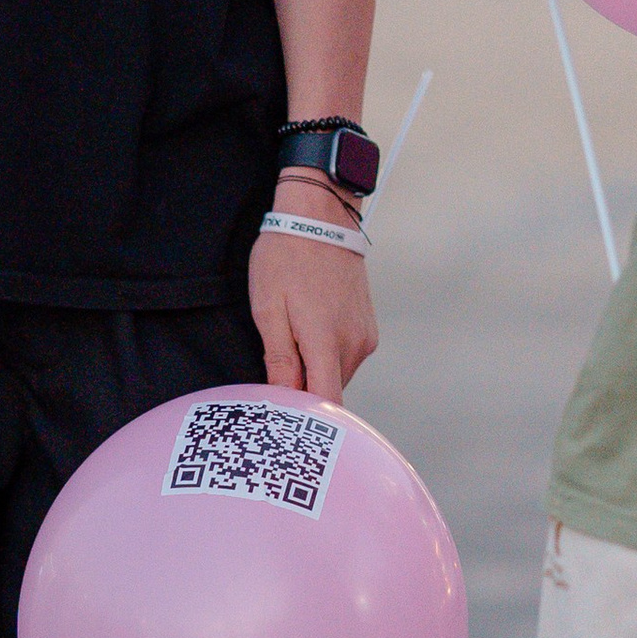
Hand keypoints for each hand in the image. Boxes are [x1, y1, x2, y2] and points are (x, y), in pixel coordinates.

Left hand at [249, 183, 377, 404]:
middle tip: (272, 373)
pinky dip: (325, 355)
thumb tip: (283, 398)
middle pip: (328, 392)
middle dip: (302, 391)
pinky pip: (344, 357)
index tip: (283, 421)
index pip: (327, 404)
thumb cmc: (287, 256)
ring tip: (289, 341)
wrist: (320, 217)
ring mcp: (365, 336)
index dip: (305, 418)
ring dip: (313, 371)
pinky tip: (307, 331)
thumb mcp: (268, 307)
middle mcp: (354, 344)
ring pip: (336, 375)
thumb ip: (279, 359)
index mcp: (326, 340)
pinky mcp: (368, 328)